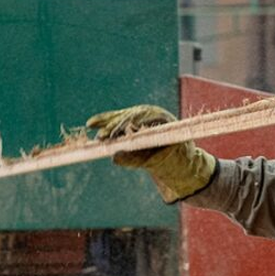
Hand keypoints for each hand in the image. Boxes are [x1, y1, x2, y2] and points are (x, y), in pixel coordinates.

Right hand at [86, 105, 215, 202]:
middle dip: (113, 127)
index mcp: (163, 118)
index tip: (112, 136)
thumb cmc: (175, 160)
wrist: (183, 159)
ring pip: (122, 116)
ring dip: (106, 123)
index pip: (140, 119)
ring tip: (91, 127)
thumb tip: (114, 157)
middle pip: (129, 116)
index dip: (124, 127)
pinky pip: (119, 119)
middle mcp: (152, 112)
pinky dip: (106, 122)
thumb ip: (136, 160)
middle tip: (101, 137)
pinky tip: (91, 124)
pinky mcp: (135, 120)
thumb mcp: (157, 162)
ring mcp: (144, 115)